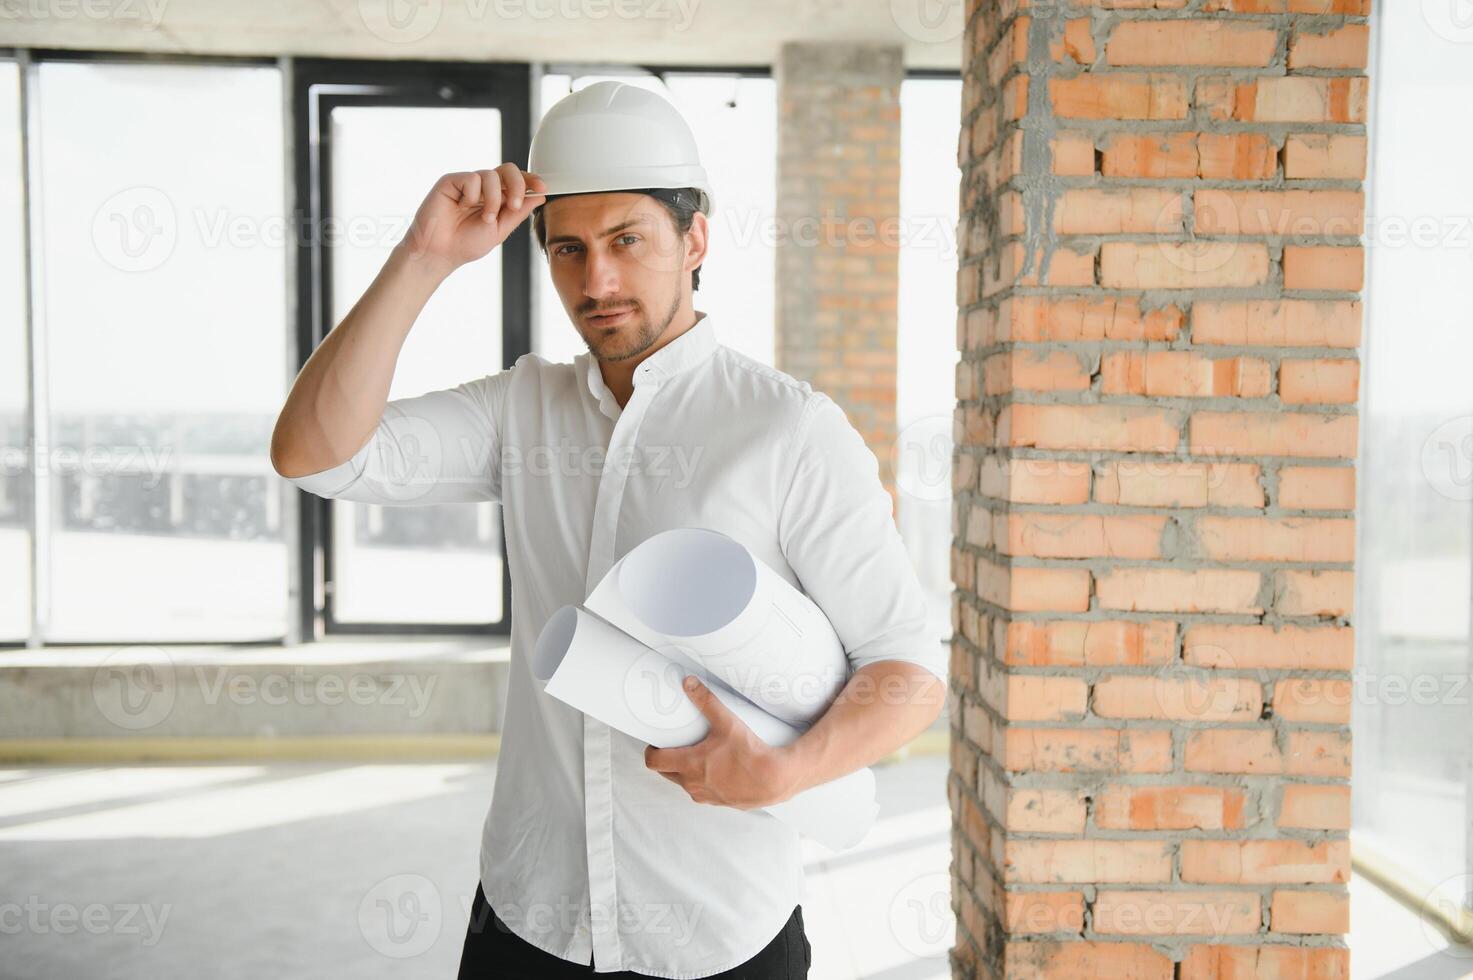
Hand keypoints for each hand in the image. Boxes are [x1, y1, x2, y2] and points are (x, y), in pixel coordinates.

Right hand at [397, 164, 546, 274]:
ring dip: (492, 200)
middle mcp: (484, 188)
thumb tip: (540, 195)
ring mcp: (467, 183)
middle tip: (514, 205)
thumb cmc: (465, 244)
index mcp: (497, 198)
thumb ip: (517, 212)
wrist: (439, 252)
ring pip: (491, 176)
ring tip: (484, 218)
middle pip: (508, 170)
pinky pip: (472, 178)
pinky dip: (472, 195)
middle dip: (517, 185)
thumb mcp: (499, 230)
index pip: (517, 181)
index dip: (531, 181)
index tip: (543, 188)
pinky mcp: (451, 181)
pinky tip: (461, 207)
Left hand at [644, 676, 798, 810]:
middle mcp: (693, 784)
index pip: (654, 762)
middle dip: (666, 760)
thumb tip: (689, 683)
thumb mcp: (727, 723)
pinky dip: (703, 781)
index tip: (657, 742)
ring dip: (685, 772)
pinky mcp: (719, 802)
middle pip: (666, 773)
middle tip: (675, 745)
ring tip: (697, 755)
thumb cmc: (751, 753)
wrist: (775, 779)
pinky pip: (702, 792)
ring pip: (685, 784)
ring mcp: (705, 796)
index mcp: (689, 765)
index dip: (651, 751)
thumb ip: (706, 701)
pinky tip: (716, 770)